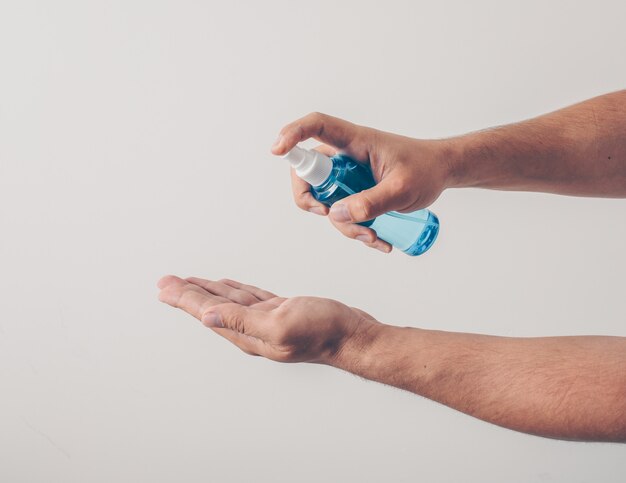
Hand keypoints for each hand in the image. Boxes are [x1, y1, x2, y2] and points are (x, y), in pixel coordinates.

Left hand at [157, 275, 379, 363]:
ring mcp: (266, 320)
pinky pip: (249, 298)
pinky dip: (233, 291)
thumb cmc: (322, 332)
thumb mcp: (279, 325)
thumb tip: (206, 318)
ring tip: (188, 283)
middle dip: (188, 294)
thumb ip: (241, 321)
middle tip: (166, 282)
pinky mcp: (280, 311)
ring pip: (229, 301)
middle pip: (213, 307)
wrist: (352, 335)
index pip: (208, 313)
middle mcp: (252, 329)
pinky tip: (226, 287)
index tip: (164, 287)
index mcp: (247, 334)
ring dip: (208, 291)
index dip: (184, 299)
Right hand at [272, 112, 453, 251]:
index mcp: (356, 142)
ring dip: (344, 225)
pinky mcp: (354, 191)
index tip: (277, 150)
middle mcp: (346, 156)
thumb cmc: (426, 170)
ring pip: (326, 200)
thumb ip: (372, 202)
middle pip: (309, 172)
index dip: (292, 134)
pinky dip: (354, 229)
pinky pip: (342, 213)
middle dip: (312, 200)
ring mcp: (348, 175)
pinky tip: (378, 240)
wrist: (442, 173)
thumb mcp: (402, 189)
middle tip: (328, 215)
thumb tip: (336, 214)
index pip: (317, 126)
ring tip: (375, 237)